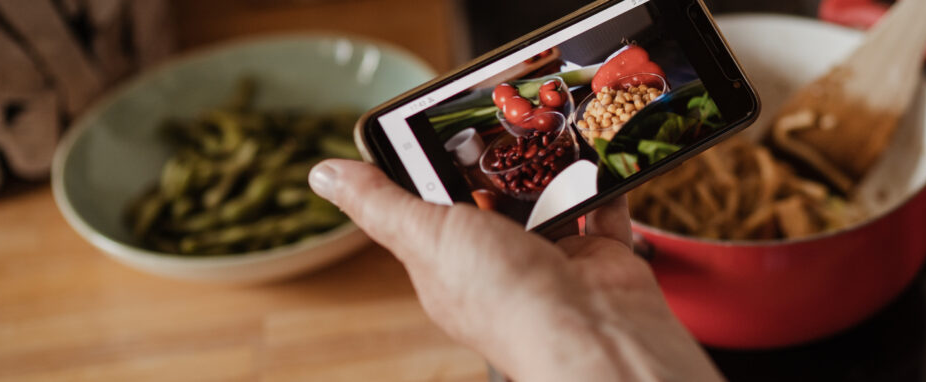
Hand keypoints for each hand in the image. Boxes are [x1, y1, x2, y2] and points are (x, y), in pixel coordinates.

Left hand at [309, 159, 722, 381]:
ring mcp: (552, 258)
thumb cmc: (505, 299)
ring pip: (547, 198)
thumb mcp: (426, 237)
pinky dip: (600, 182)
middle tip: (495, 115)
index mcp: (449, 265)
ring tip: (543, 125)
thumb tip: (324, 175)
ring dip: (547, 167)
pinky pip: (599, 207)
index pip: (430, 209)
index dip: (429, 168)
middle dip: (494, 163)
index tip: (434, 125)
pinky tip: (592, 153)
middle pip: (492, 200)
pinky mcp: (598, 253)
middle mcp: (500, 264)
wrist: (591, 332)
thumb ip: (381, 203)